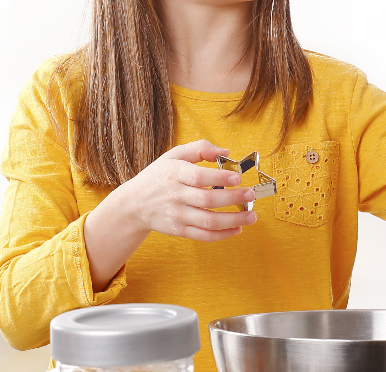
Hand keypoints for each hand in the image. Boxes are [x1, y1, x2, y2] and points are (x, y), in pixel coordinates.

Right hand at [101, 139, 259, 241]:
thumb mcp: (174, 155)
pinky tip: (237, 228)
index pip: (199, 177)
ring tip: (251, 215)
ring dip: (233, 219)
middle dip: (233, 198)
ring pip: (208, 220)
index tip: (238, 176)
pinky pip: (203, 235)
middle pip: (207, 199)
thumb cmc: (159, 176)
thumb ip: (200, 149)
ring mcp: (177, 215)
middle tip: (251, 195)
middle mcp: (175, 196)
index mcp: (174, 174)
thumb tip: (226, 152)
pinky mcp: (179, 230)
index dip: (220, 177)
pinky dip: (222, 234)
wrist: (134, 204)